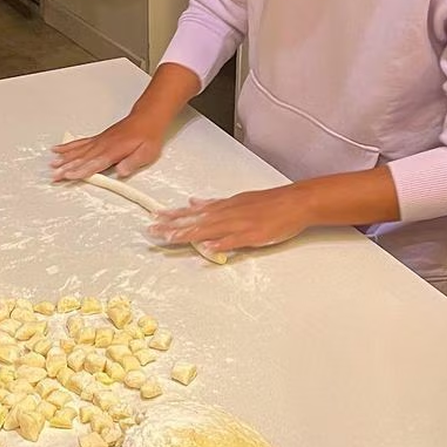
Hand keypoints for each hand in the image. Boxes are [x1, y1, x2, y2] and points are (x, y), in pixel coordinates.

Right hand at [49, 112, 166, 181]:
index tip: (69, 175)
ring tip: (52, 165)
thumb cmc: (147, 136)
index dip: (81, 170)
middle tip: (54, 175)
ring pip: (78, 151)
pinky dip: (68, 147)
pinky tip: (58, 149)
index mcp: (114, 150)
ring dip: (64, 158)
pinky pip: (79, 143)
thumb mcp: (147, 152)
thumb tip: (121, 172)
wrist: (146, 119)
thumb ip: (133, 162)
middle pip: (81, 158)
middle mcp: (103, 145)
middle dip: (66, 167)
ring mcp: (98, 141)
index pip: (94, 163)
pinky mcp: (97, 139)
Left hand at [147, 186, 312, 252]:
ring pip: (209, 229)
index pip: (192, 211)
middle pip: (195, 220)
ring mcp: (239, 223)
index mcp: (222, 206)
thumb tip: (193, 202)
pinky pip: (234, 240)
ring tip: (170, 238)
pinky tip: (207, 247)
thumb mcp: (236, 199)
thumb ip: (214, 204)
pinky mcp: (253, 234)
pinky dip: (220, 243)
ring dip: (189, 234)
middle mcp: (227, 213)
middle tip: (152, 230)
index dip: (172, 215)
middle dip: (172, 226)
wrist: (294, 202)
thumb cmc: (267, 202)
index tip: (155, 218)